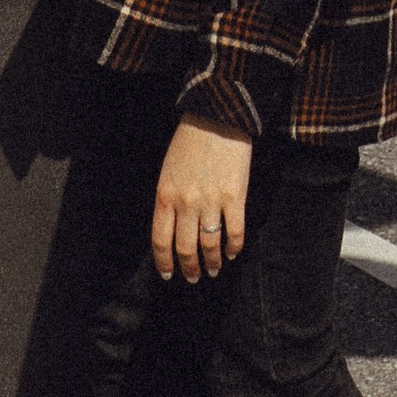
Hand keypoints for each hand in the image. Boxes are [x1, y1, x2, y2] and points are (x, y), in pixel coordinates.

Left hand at [151, 121, 251, 282]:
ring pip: (210, 245)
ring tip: (215, 269)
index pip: (160, 241)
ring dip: (212, 262)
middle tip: (193, 278)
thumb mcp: (167, 171)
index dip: (164, 263)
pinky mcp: (235, 197)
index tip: (168, 275)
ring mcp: (211, 202)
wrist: (216, 117)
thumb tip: (174, 229)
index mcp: (165, 196)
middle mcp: (186, 204)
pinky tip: (233, 253)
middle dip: (189, 269)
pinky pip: (235, 232)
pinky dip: (234, 248)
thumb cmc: (189, 141)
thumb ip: (169, 200)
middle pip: (185, 249)